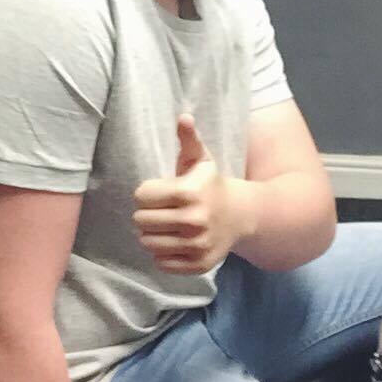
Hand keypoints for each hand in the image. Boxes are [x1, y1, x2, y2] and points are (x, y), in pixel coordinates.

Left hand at [132, 115, 253, 274]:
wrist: (241, 215)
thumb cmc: (211, 184)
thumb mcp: (201, 158)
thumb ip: (189, 138)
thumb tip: (183, 117)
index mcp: (189, 193)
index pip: (140, 197)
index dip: (146, 192)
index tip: (159, 191)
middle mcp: (193, 221)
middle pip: (141, 221)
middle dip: (146, 213)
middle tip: (160, 210)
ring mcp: (197, 245)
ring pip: (148, 243)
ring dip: (152, 234)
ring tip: (165, 225)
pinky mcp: (198, 264)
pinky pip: (161, 263)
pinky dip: (163, 253)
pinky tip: (175, 241)